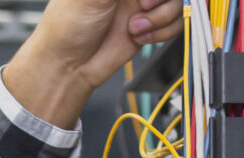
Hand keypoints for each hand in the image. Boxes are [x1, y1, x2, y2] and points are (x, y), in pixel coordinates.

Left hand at [4, 0, 189, 126]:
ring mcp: (142, 5)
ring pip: (175, 3)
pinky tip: (139, 37)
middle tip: (142, 5)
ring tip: (134, 28)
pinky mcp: (149, 26)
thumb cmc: (67, 27)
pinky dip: (163, 32)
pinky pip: (175, 23)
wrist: (69, 67)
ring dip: (160, 17)